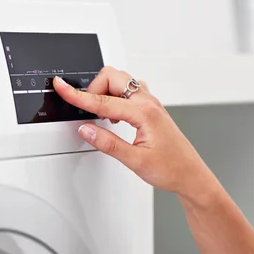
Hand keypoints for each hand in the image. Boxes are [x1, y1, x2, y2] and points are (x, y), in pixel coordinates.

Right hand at [53, 68, 215, 197]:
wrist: (191, 175)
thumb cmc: (171, 169)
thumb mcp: (135, 160)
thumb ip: (107, 143)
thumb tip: (86, 129)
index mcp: (144, 112)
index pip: (102, 101)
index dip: (77, 95)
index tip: (62, 87)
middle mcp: (148, 102)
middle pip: (112, 77)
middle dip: (94, 88)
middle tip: (85, 108)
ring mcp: (150, 103)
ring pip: (120, 81)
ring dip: (105, 91)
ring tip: (100, 114)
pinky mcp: (150, 108)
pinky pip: (128, 90)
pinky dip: (114, 97)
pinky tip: (113, 116)